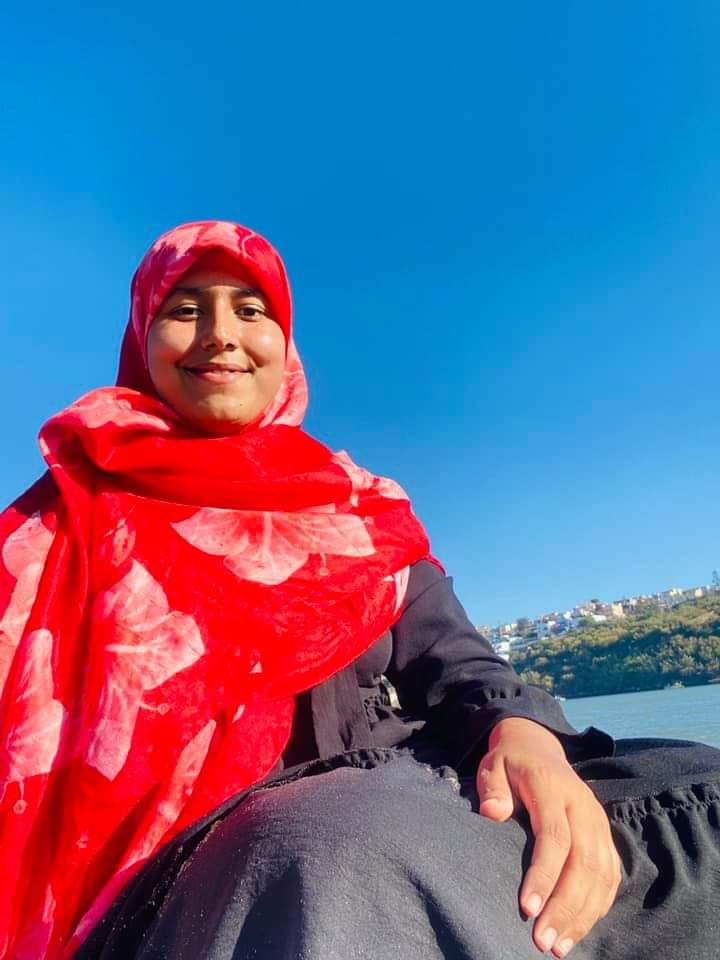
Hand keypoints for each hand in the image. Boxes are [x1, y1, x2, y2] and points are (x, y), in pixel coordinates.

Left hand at [476, 717, 620, 957]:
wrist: (539, 746)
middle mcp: (583, 807)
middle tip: (543, 942)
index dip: (544, 874)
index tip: (527, 909)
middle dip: (565, 907)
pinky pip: (609, 876)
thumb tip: (492, 813)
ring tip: (559, 947)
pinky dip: (597, 906)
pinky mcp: (605, 836)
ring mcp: (598, 822)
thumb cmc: (510, 763)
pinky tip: (578, 930)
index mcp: (554, 788)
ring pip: (601, 874)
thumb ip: (493, 787)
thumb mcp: (494, 765)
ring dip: (582, 915)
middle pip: (583, 862)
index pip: (554, 837)